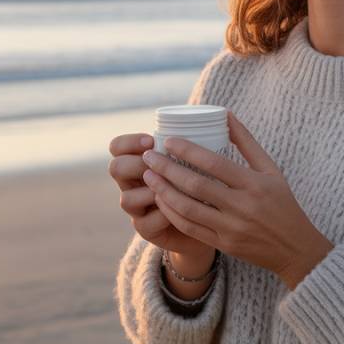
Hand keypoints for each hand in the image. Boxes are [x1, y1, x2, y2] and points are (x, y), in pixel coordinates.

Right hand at [108, 132, 216, 262]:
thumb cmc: (202, 184)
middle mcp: (132, 183)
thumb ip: (199, 142)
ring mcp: (137, 208)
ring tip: (174, 188)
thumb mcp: (198, 160)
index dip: (129, 142)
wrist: (207, 222)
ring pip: (126, 199)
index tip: (151, 141)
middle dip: (136, 164)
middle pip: (116, 168)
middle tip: (158, 163)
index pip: (117, 146)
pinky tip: (184, 210)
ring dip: (151, 191)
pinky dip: (164, 214)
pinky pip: (146, 222)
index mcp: (140, 161)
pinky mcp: (145, 229)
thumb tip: (227, 113)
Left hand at [141, 110, 333, 289]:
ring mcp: (231, 228)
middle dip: (167, 169)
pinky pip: (190, 228)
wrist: (295, 248)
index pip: (215, 163)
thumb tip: (225, 113)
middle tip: (148, 157)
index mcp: (254, 184)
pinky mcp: (223, 244)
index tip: (168, 141)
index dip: (188, 151)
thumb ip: (247, 142)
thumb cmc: (282, 202)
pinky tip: (161, 199)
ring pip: (188, 209)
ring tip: (148, 177)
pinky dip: (172, 213)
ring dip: (164, 191)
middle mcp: (242, 207)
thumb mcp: (270, 169)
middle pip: (196, 185)